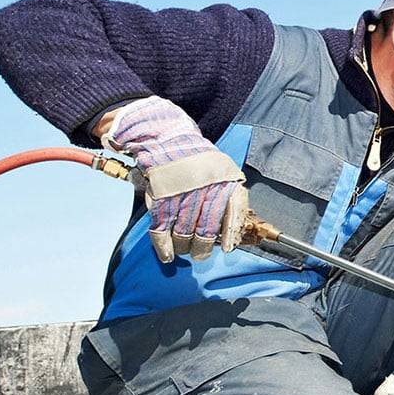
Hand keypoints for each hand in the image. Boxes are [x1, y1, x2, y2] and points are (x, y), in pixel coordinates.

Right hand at [99, 96, 248, 262]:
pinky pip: (161, 228)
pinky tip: (167, 255)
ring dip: (183, 246)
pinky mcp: (159, 197)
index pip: (232, 211)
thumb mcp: (223, 171)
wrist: (167, 139)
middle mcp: (204, 187)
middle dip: (203, 246)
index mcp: (223, 179)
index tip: (228, 249)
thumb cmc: (199, 161)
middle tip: (200, 254)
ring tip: (184, 251)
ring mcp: (181, 192)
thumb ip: (230, 196)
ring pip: (183, 231)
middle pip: (206, 228)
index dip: (230, 233)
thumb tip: (234, 231)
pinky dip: (163, 246)